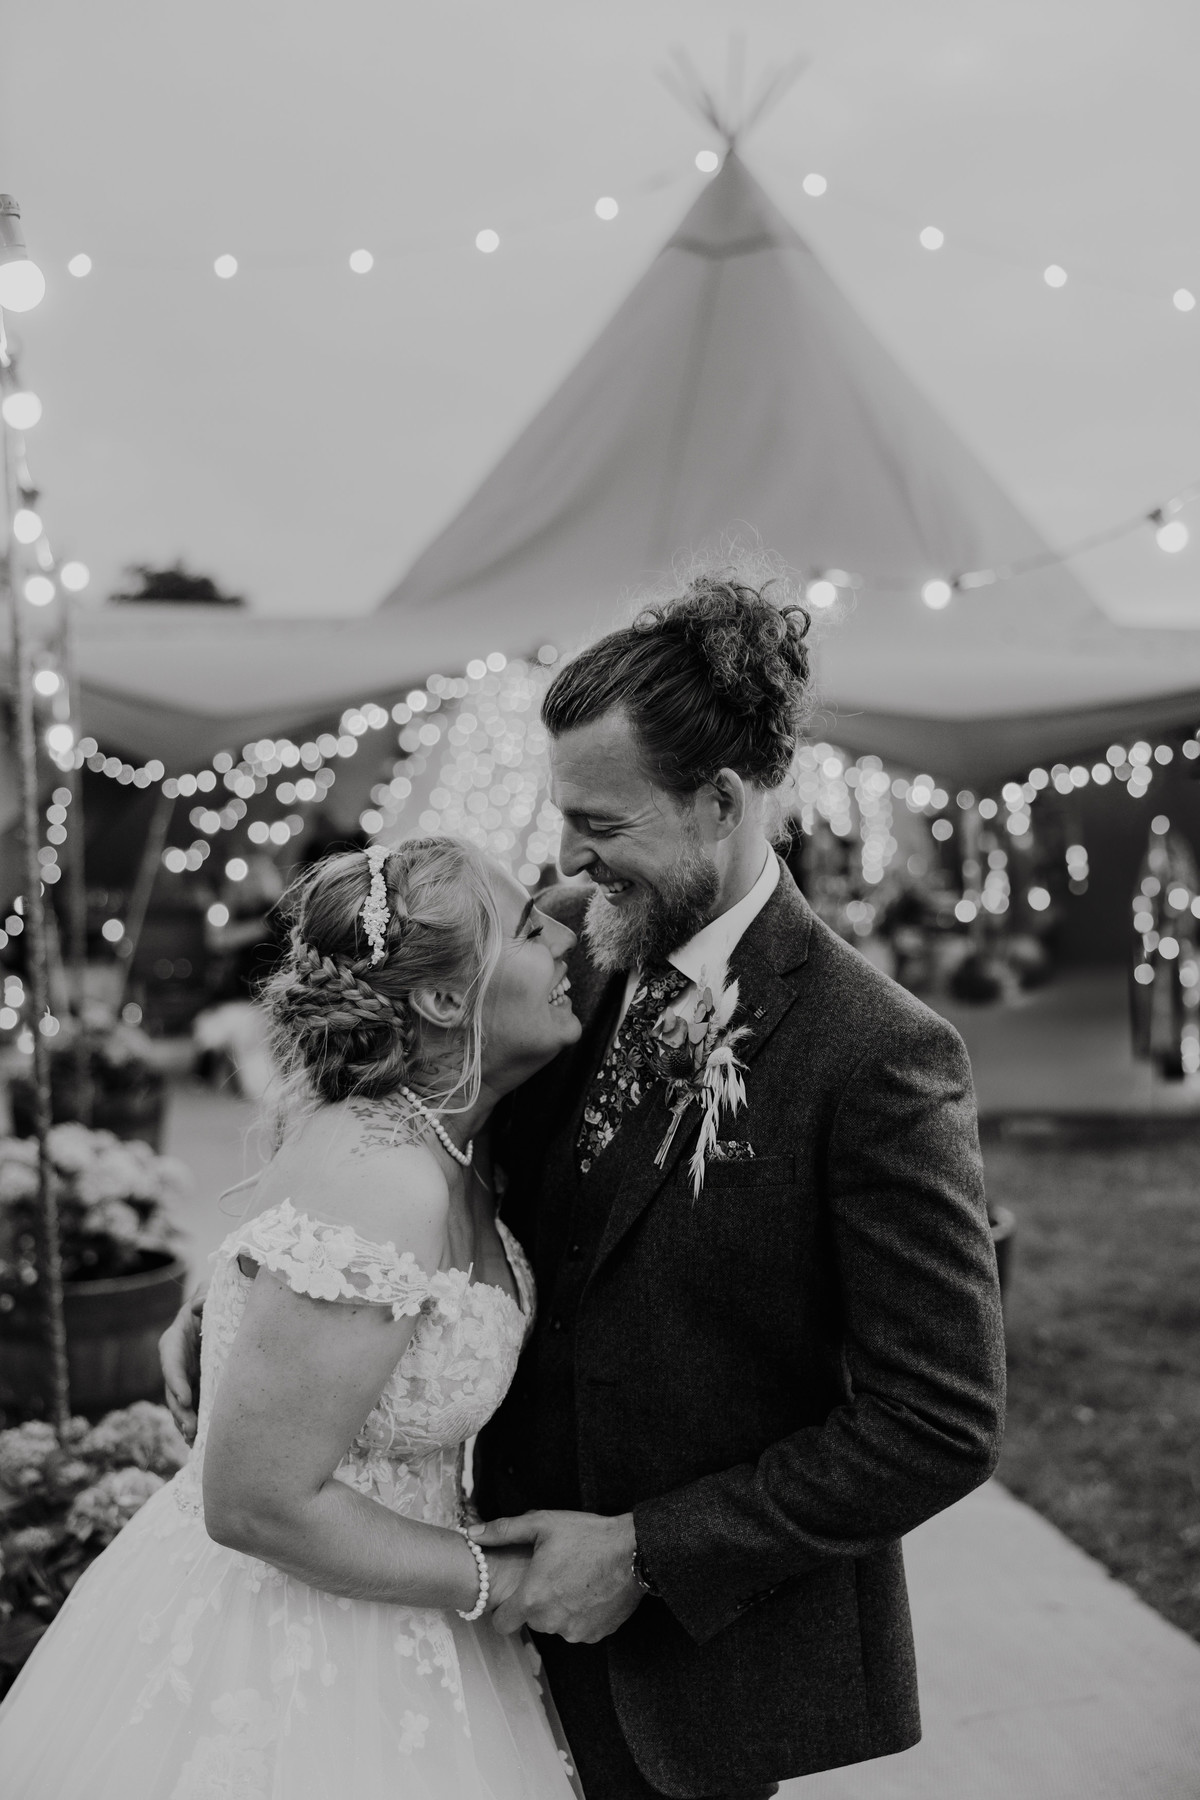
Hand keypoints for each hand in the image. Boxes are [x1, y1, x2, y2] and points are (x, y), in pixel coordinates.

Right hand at [159, 1289, 204, 1443]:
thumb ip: (204, 1297)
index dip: (176, 1381)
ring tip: (195, 1440)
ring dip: (186, 1423)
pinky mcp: (195, 1391)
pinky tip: (201, 1443)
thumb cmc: (211, 1304)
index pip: (170, 1362)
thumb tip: (198, 1304)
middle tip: (192, 1429)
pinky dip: (194, 1425)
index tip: (186, 1398)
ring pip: (180, 1406)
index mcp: (173, 1342)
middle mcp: (175, 1365)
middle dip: (181, 1412)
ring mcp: (184, 1380)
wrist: (215, 1317)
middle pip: (173, 1391)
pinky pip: (192, 1410)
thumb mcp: (208, 1296)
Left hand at [471, 1509, 641, 1643]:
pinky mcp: (596, 1634)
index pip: (502, 1624)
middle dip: (536, 1603)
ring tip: (574, 1579)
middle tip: (551, 1576)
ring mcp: (575, 1631)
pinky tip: (590, 1589)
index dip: (504, 1610)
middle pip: (531, 1621)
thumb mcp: (542, 1524)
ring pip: (556, 1626)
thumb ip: (503, 1531)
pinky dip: (581, 1614)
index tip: (514, 1595)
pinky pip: (579, 1628)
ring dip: (559, 1609)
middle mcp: (551, 1622)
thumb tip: (473, 1534)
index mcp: (532, 1599)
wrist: (633, 1551)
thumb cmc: (586, 1535)